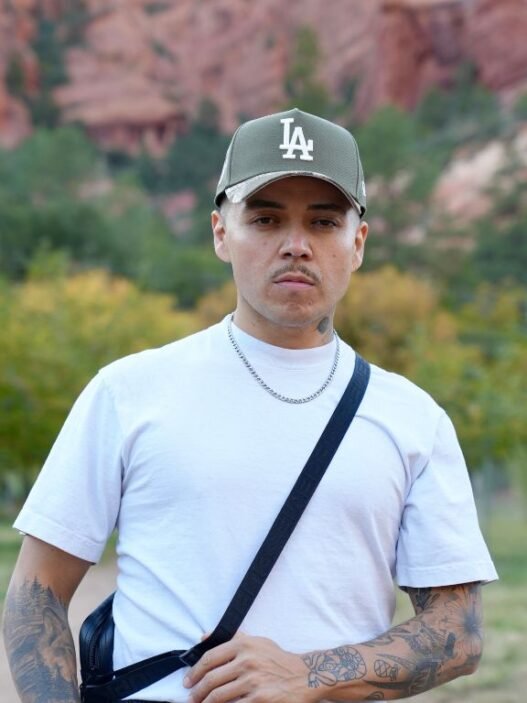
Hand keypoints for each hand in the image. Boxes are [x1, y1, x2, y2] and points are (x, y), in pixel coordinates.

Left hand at [183, 632, 315, 702]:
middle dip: (197, 692)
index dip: (194, 672)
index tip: (187, 682)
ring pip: (218, 697)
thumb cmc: (278, 660)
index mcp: (244, 644)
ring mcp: (253, 682)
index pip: (210, 658)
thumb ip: (233, 637)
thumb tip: (204, 637)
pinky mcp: (260, 700)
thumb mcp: (257, 641)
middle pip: (211, 680)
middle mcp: (247, 661)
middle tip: (191, 699)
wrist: (305, 676)